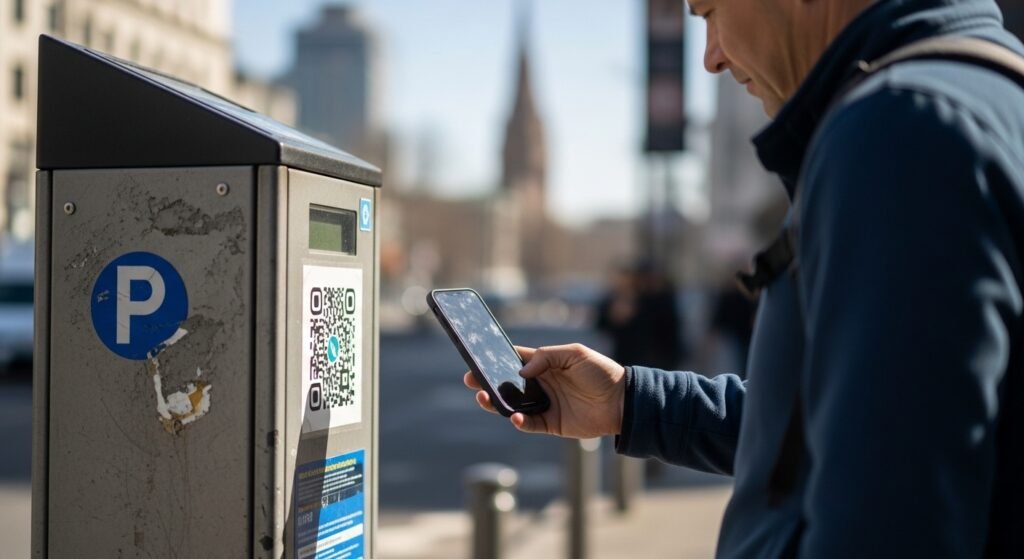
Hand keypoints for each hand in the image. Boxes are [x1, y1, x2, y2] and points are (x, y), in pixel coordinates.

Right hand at [463, 343, 626, 437]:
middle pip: (507, 383)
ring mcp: (544, 404)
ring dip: (496, 402)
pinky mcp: (551, 423)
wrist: (623, 401)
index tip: (476, 357)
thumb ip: (547, 357)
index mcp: (545, 364)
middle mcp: (541, 384)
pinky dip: (519, 422)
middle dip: (486, 381)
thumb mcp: (575, 354)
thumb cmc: (601, 372)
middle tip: (470, 380)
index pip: (514, 359)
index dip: (495, 358)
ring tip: (484, 398)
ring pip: (512, 405)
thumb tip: (521, 370)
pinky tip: (514, 417)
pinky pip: (528, 424)